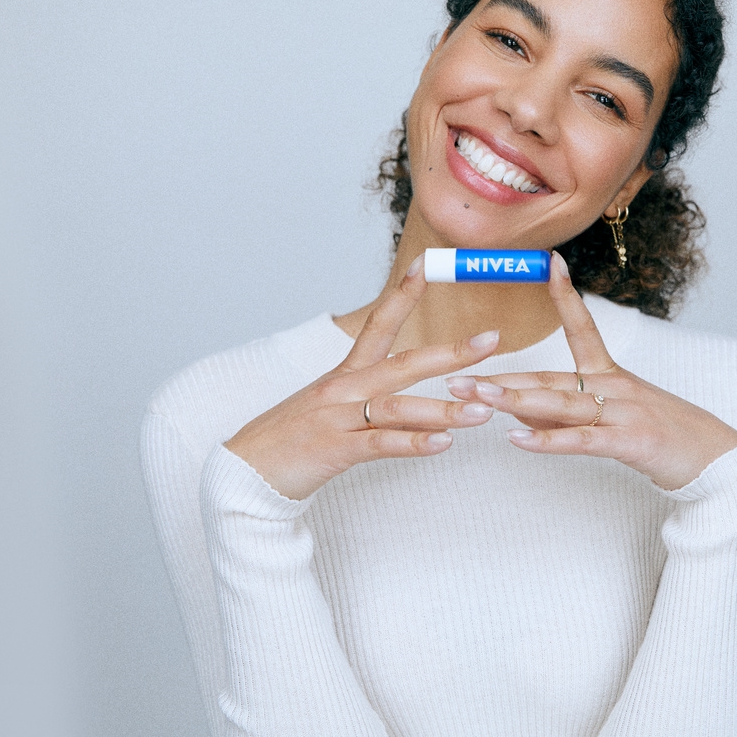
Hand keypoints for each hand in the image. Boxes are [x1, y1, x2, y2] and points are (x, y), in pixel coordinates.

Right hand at [224, 259, 498, 500]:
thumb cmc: (293, 440)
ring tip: (482, 413)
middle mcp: (345, 388)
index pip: (379, 323)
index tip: (427, 264)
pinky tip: (442, 444)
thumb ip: (367, 396)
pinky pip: (381, 444)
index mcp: (345, 374)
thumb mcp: (329, 407)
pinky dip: (413, 443)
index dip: (404, 293)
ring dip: (443, 409)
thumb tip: (404, 392)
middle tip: (492, 341)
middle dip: (451, 353)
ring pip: (399, 407)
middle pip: (405, 363)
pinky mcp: (335, 449)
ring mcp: (339, 418)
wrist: (244, 473)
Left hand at [445, 252, 736, 490]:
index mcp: (613, 375)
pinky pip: (582, 439)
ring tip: (477, 397)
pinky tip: (516, 440)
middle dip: (501, 376)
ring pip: (560, 403)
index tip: (549, 262)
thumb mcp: (619, 417)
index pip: (584, 328)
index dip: (565, 295)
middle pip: (550, 376)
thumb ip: (572, 411)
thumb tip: (524, 409)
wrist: (718, 462)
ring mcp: (623, 412)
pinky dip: (548, 439)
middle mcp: (616, 386)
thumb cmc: (668, 438)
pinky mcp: (631, 441)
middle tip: (456, 375)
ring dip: (515, 400)